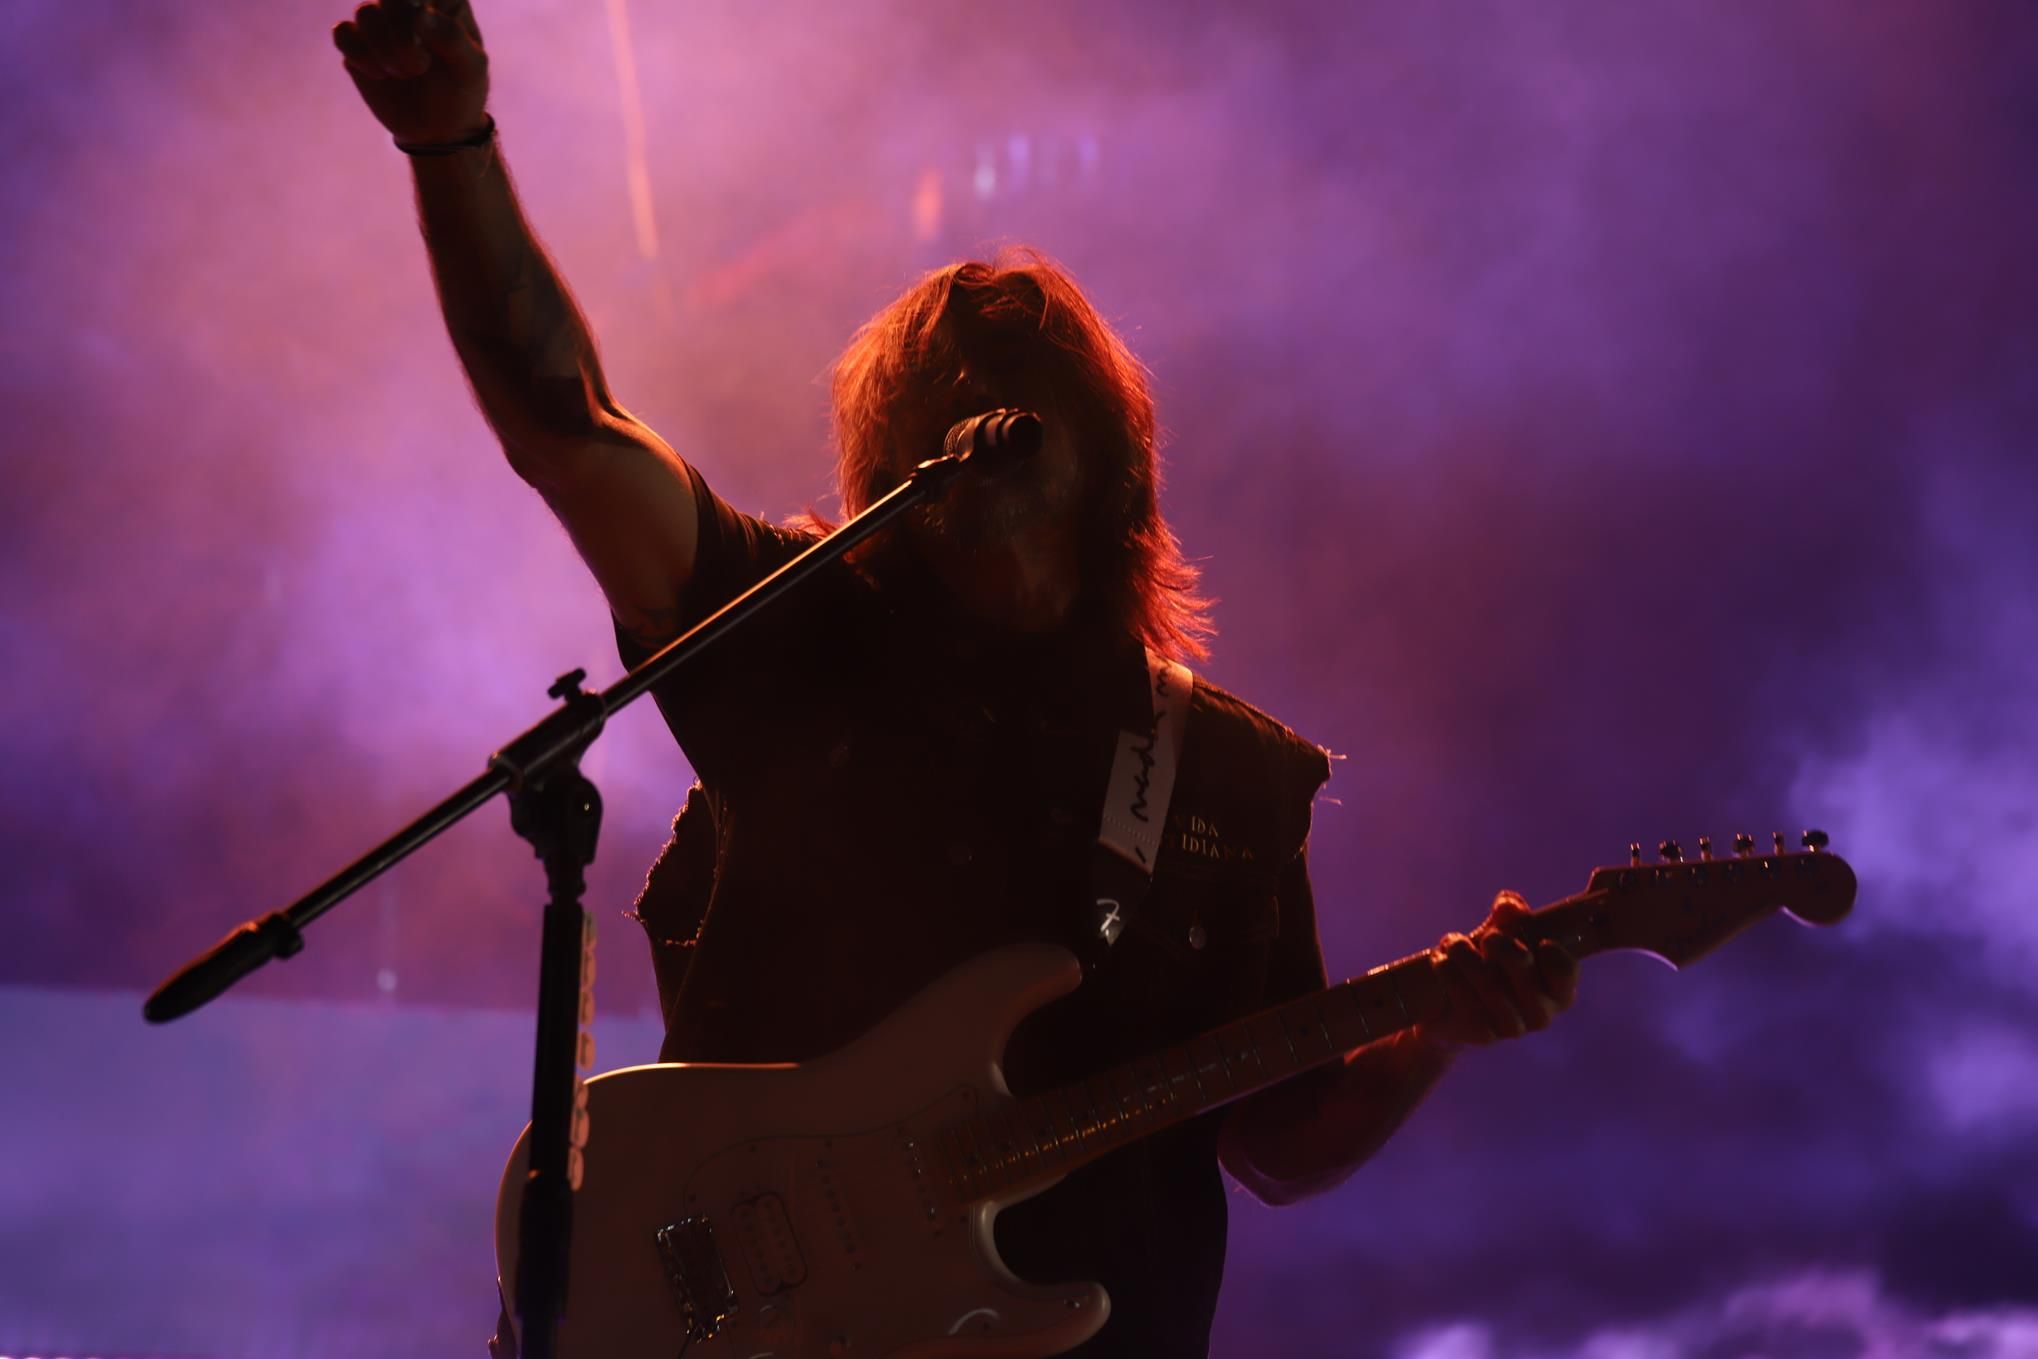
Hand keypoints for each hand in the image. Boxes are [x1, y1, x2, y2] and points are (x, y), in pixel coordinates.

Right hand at [332, 0, 489, 144]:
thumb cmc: (460, 93)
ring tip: (405, 74)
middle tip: (419, 68)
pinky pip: (342, 32)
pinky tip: (379, 75)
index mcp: (443, 1)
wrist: (436, 128)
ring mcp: (381, 21)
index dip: (417, 20)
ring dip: (384, 51)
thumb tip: (419, 13)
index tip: (430, 51)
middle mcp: (409, 3)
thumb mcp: (470, 69)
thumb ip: (452, 38)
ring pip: (365, 13)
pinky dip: (359, 56)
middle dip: (402, 38)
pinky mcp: (357, 42)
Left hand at [1420, 890, 1578, 1049]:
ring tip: (1452, 943)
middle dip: (1497, 940)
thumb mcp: (1501, 939)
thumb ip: (1509, 919)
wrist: (1449, 1011)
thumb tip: (1508, 903)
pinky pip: (1460, 991)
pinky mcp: (1481, 1033)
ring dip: (1462, 950)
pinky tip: (1440, 960)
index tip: (1538, 940)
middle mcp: (1541, 1014)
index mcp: (1559, 990)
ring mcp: (1512, 1026)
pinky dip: (1446, 968)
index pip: (1564, 969)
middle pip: (1521, 963)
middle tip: (1487, 936)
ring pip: (1486, 976)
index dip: (1552, 951)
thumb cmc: (1487, 968)